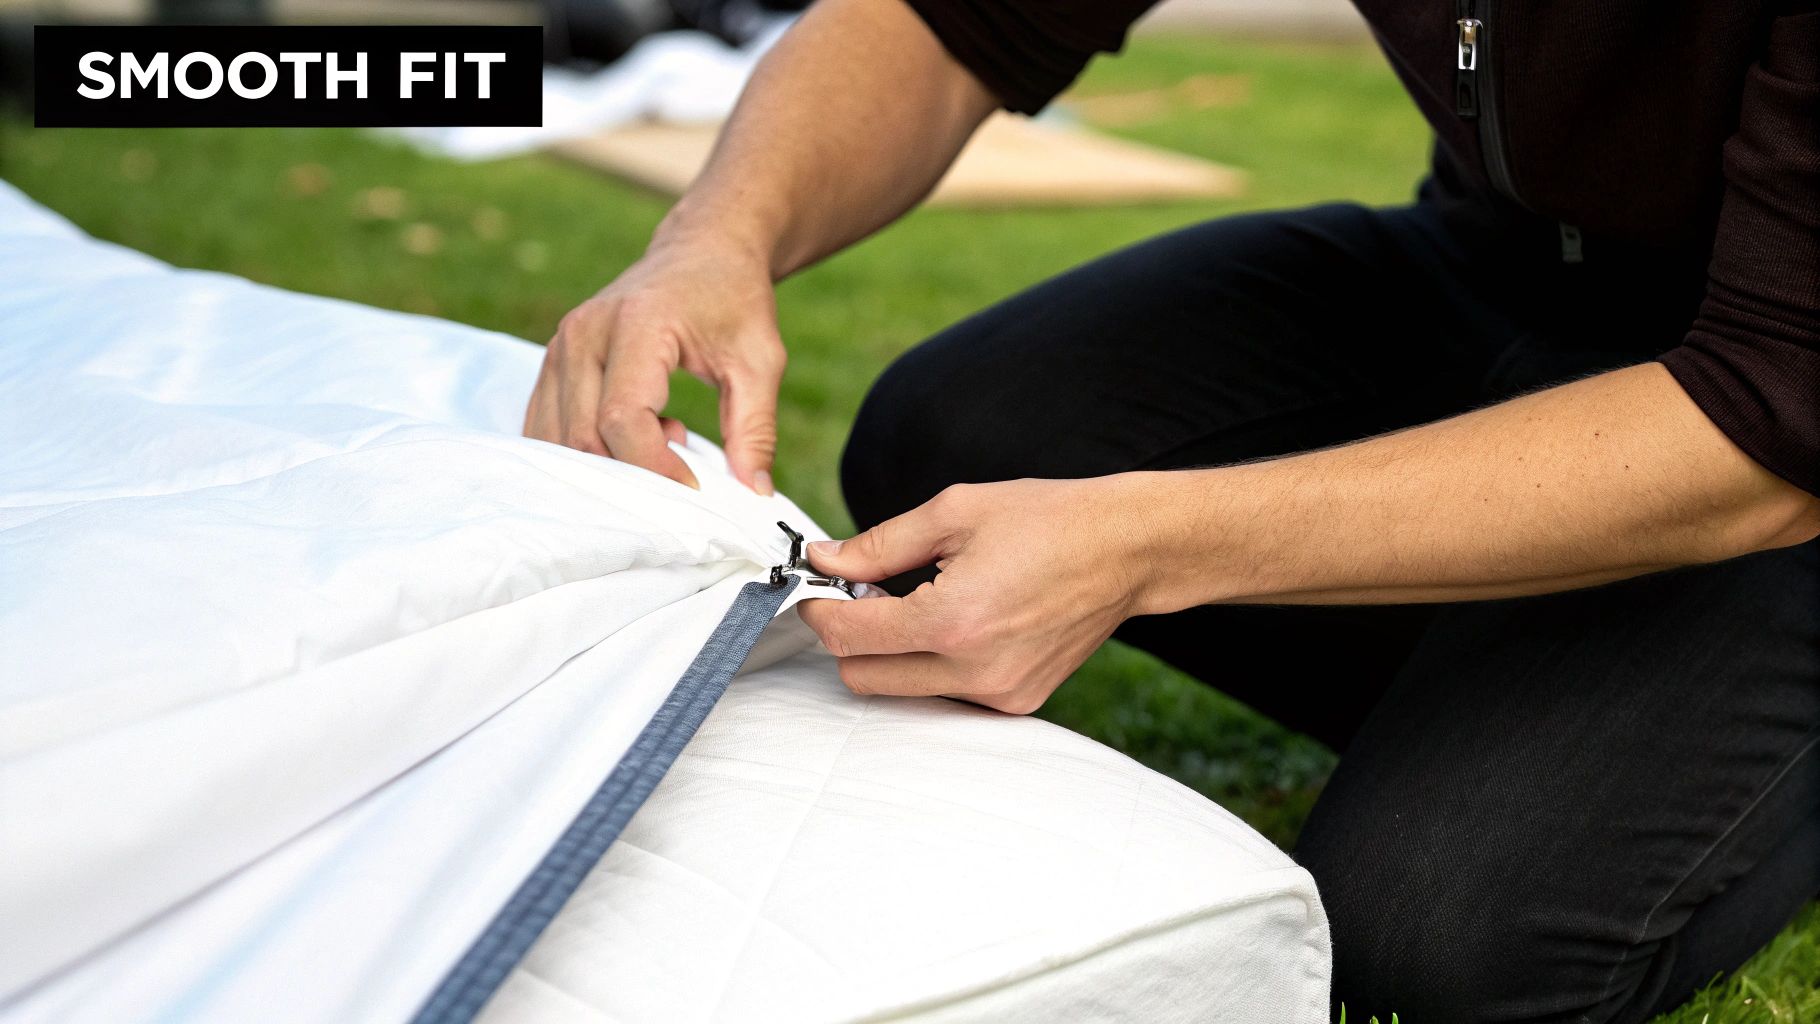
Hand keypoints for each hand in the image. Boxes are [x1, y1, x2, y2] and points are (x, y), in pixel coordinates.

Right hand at [524, 237, 784, 492]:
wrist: (702, 252)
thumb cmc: (733, 301)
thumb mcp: (761, 360)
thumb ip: (755, 427)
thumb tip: (754, 493)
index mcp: (636, 325)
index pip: (622, 418)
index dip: (654, 466)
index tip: (695, 488)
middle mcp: (584, 333)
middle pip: (584, 436)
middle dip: (631, 473)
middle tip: (686, 466)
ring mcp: (560, 347)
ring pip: (559, 438)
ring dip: (608, 462)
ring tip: (667, 436)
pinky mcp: (553, 362)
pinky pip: (549, 427)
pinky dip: (586, 451)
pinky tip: (636, 435)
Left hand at [795, 478, 1151, 713]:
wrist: (1127, 549)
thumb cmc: (1047, 520)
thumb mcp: (954, 512)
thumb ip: (879, 544)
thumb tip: (825, 560)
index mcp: (952, 620)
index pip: (850, 636)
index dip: (819, 610)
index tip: (817, 588)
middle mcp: (974, 670)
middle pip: (864, 678)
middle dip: (850, 636)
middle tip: (867, 592)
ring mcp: (999, 694)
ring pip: (903, 691)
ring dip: (891, 654)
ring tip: (919, 603)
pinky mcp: (1019, 701)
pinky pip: (948, 694)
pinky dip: (934, 665)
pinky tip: (959, 623)